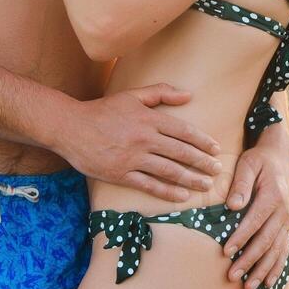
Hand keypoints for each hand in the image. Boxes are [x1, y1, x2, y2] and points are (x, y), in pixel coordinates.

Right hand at [58, 85, 222, 202]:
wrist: (70, 127)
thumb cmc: (103, 110)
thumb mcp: (132, 95)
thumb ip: (161, 92)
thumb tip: (189, 95)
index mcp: (148, 119)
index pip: (183, 131)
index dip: (202, 141)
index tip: (216, 149)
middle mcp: (143, 139)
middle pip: (180, 152)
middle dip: (202, 162)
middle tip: (218, 170)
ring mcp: (132, 158)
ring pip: (168, 170)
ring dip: (190, 178)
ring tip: (205, 185)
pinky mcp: (120, 174)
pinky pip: (148, 185)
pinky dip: (167, 191)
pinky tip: (182, 196)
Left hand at [222, 137, 288, 288]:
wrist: (280, 157)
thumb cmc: (259, 160)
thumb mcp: (248, 164)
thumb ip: (241, 183)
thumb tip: (233, 205)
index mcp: (273, 195)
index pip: (255, 220)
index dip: (241, 237)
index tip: (226, 252)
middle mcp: (283, 211)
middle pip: (266, 240)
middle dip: (249, 260)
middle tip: (232, 276)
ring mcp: (287, 221)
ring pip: (275, 250)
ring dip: (262, 270)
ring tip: (248, 288)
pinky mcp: (286, 227)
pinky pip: (283, 250)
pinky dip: (276, 268)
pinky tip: (268, 283)